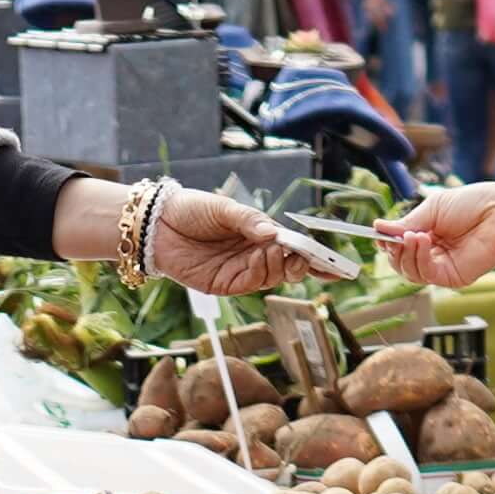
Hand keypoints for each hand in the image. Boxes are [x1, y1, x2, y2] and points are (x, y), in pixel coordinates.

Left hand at [129, 185, 316, 296]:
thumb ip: (250, 221)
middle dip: (300, 265)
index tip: (337, 267)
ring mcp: (238, 271)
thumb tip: (275, 235)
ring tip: (271, 249)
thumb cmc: (191, 209)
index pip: (293, 251)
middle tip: (299, 254)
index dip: (316, 260)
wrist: (157, 223)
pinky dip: (259, 273)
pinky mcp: (222, 284)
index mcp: (258, 236)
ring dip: (278, 266)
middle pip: (287, 269)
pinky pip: (248, 284)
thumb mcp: (225, 208)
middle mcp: (252, 255)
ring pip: (271, 278)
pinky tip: (258, 258)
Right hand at [374, 184, 494, 287]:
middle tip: (395, 237)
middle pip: (400, 262)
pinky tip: (422, 241)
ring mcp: (442, 267)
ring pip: (409, 271)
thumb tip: (379, 228)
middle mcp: (433, 253)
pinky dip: (419, 258)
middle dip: (394, 249)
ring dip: (405, 253)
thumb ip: (406, 223)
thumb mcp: (432, 209)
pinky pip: (425, 274)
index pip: (399, 246)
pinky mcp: (451, 277)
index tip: (380, 235)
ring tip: (414, 235)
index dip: (388, 243)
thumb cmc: (473, 205)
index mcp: (428, 234)